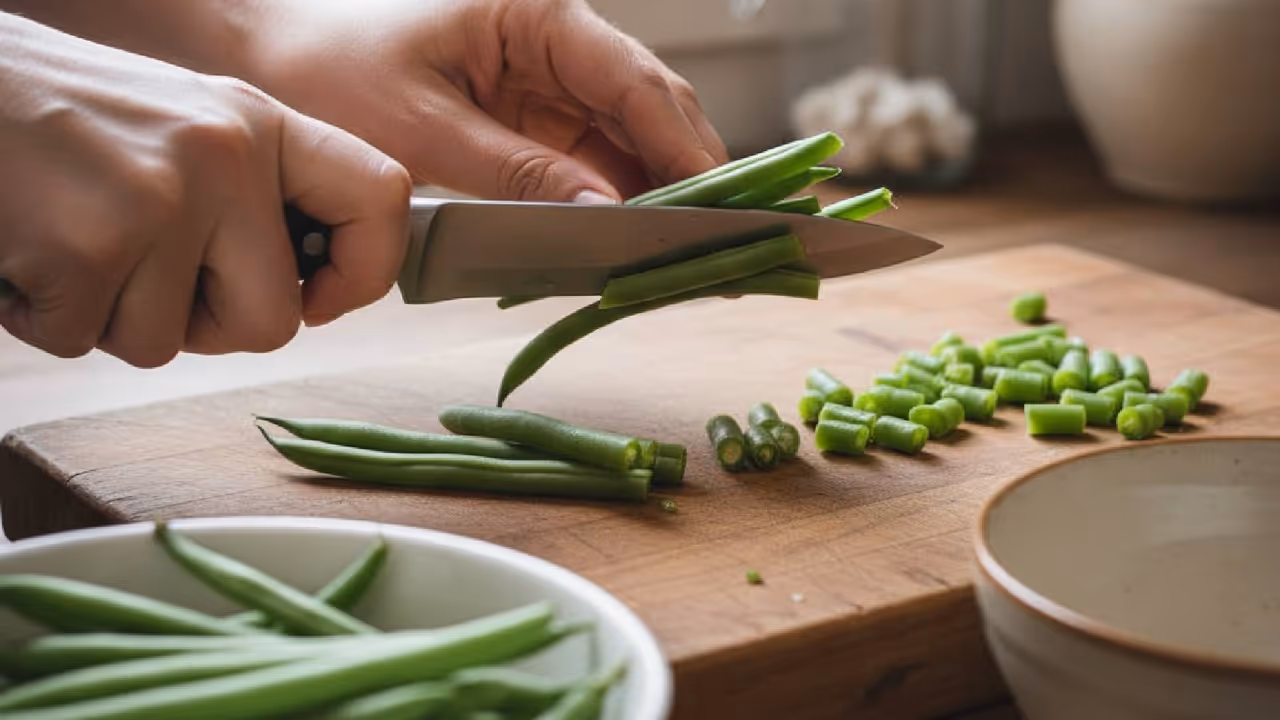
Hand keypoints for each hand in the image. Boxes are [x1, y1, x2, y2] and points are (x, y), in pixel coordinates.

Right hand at [0, 13, 410, 365]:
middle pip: (273, 322)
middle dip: (208, 326)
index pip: (384, 197)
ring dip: (113, 317)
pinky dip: (48, 317)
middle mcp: (225, 158)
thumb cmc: (64, 116)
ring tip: (73, 239)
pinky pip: (88, 343)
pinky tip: (28, 252)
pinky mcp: (87, 249)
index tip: (320, 297)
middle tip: (147, 276)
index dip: (368, 269)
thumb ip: (254, 193)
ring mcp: (159, 202)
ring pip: (168, 344)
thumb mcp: (186, 124)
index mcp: (261, 125)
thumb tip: (314, 287)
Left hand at [243, 0, 727, 201]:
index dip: (684, 148)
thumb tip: (606, 218)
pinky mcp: (532, 115)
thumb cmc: (332, 73)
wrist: (273, 58)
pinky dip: (611, 200)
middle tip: (720, 244)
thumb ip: (519, 173)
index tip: (720, 208)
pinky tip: (628, 241)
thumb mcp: (424, 130)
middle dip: (684, 176)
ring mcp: (548, 77)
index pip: (635, 83)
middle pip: (649, 109)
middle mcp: (556, 38)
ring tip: (683, 255)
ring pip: (629, 138)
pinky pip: (591, 158)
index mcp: (537, 15)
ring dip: (653, 194)